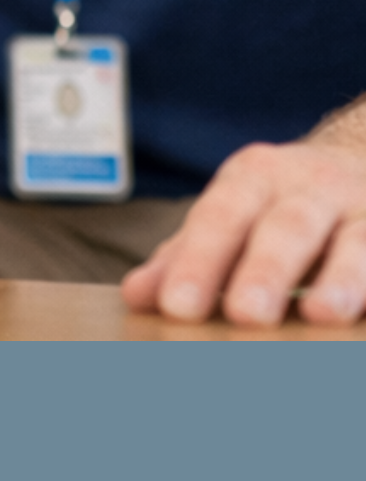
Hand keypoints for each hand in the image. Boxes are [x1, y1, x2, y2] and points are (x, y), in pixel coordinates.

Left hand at [121, 122, 365, 326]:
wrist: (360, 163)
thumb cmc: (279, 205)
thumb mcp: (232, 214)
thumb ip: (186, 256)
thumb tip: (138, 297)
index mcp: (254, 177)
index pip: (220, 217)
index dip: (199, 261)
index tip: (177, 307)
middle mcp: (311, 186)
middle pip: (286, 228)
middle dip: (265, 271)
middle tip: (245, 315)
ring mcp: (363, 209)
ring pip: (355, 243)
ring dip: (340, 279)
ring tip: (321, 314)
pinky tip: (365, 318)